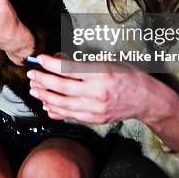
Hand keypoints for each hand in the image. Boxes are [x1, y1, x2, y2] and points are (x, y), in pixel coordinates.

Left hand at [28, 54, 178, 149]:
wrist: (147, 99)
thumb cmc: (128, 76)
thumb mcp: (107, 61)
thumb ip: (82, 62)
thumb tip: (58, 59)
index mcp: (100, 73)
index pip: (68, 69)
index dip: (50, 64)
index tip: (39, 59)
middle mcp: (97, 92)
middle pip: (61, 87)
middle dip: (42, 80)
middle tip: (31, 74)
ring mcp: (95, 108)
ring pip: (62, 104)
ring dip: (45, 96)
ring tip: (34, 88)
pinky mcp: (95, 119)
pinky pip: (70, 115)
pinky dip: (55, 110)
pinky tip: (46, 104)